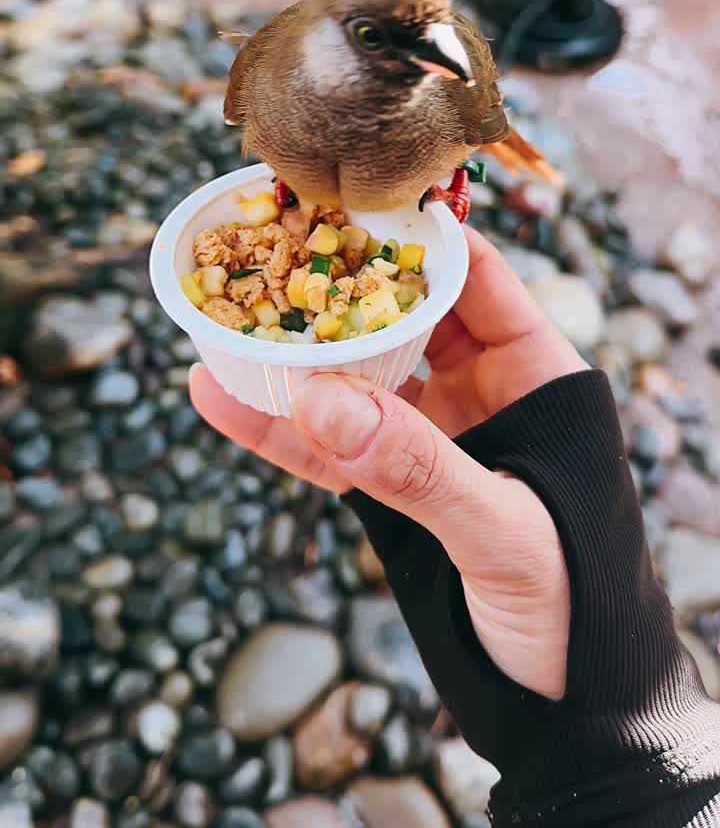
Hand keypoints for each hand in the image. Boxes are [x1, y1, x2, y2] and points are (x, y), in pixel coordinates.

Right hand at [189, 227, 586, 699]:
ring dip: (291, 358)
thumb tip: (323, 403)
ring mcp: (432, 440)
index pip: (475, 279)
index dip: (414, 239)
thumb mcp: (504, 533)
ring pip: (354, 381)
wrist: (567, 710)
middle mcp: (481, 394)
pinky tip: (220, 398)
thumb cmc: (576, 607)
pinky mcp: (392, 491)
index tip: (346, 207)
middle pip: (400, 317)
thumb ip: (419, 470)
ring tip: (220, 320)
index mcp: (536, 374)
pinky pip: (329, 451)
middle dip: (336, 288)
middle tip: (265, 252)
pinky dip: (277, 431)